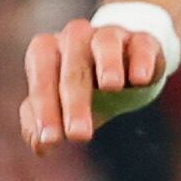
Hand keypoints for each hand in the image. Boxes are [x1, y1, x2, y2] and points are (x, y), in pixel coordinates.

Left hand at [20, 16, 174, 150]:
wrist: (123, 66)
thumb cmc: (84, 89)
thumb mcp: (59, 108)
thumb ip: (40, 125)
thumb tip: (38, 145)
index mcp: (48, 51)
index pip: (42, 74)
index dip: (44, 107)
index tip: (50, 140)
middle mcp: (76, 37)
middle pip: (74, 66)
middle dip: (75, 102)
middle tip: (79, 135)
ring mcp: (111, 35)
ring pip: (105, 42)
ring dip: (108, 63)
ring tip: (112, 86)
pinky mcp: (142, 41)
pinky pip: (141, 45)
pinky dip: (141, 60)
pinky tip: (140, 79)